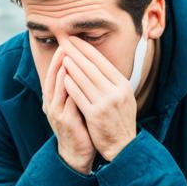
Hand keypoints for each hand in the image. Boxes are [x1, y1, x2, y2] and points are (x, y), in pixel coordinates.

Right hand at [40, 46, 94, 173]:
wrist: (77, 152)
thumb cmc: (79, 126)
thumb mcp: (74, 104)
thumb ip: (75, 88)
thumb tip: (82, 68)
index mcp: (53, 98)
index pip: (55, 73)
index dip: (60, 57)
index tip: (68, 43)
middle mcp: (51, 103)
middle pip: (53, 77)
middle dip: (59, 59)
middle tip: (66, 44)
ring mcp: (56, 112)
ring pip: (58, 87)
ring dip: (63, 72)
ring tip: (70, 57)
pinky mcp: (65, 121)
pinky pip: (68, 102)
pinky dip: (71, 90)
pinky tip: (77, 80)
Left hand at [61, 37, 138, 160]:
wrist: (123, 145)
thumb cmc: (120, 119)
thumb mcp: (123, 97)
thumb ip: (111, 81)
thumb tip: (96, 62)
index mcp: (123, 85)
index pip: (102, 62)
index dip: (87, 49)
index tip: (76, 40)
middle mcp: (116, 92)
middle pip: (92, 68)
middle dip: (76, 52)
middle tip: (65, 41)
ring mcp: (106, 103)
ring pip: (84, 80)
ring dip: (71, 66)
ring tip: (62, 56)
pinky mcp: (95, 115)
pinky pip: (79, 96)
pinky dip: (70, 85)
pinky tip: (63, 77)